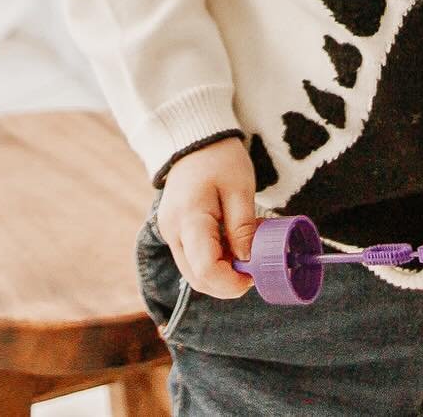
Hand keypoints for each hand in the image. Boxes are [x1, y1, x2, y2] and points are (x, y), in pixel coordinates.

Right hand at [154, 136, 257, 299]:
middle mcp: (172, 232)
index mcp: (189, 219)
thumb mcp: (240, 188)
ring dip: (219, 273)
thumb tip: (246, 261)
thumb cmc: (220, 159)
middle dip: (226, 283)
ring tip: (242, 251)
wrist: (195, 139)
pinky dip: (212, 261)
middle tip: (252, 268)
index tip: (253, 276)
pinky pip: (191, 258)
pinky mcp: (173, 231)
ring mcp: (169, 232)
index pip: (206, 270)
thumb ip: (242, 227)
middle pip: (197, 278)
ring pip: (193, 272)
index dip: (231, 282)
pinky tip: (230, 244)